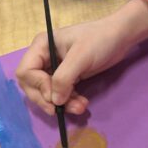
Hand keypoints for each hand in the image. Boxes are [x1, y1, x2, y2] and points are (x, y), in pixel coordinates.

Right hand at [15, 0, 147, 115]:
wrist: (120, 37)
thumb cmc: (100, 40)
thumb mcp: (81, 56)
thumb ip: (64, 78)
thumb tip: (54, 101)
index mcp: (41, 46)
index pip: (26, 72)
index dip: (38, 86)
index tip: (55, 95)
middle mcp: (43, 57)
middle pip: (33, 86)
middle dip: (47, 99)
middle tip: (61, 110)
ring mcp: (54, 68)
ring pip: (47, 93)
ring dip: (61, 104)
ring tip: (80, 107)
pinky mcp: (67, 76)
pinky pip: (60, 94)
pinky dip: (69, 101)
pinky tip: (82, 104)